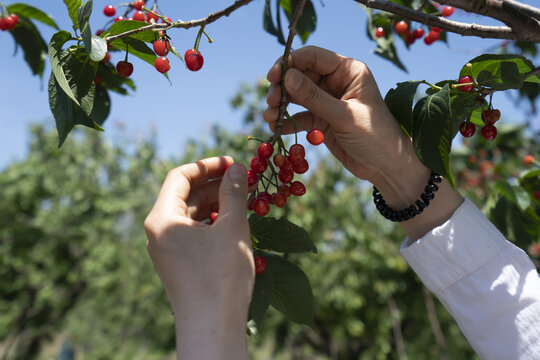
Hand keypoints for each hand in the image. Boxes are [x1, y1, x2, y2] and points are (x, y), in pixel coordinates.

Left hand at [144, 156, 251, 359]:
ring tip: (244, 199)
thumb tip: (238, 168)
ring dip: (215, 203)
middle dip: (214, 185)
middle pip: (184, 195)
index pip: (180, 176)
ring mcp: (166, 250)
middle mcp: (158, 232)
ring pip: (190, 214)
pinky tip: (234, 222)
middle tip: (244, 180)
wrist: (211, 328)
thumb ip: (234, 193)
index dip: (207, 166)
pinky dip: (212, 222)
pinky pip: (193, 233)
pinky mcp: (177, 264)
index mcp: (162, 218)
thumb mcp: (232, 228)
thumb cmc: (221, 276)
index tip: (232, 163)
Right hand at [264, 45, 416, 183]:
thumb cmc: (375, 136)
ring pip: (296, 95)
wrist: (386, 167)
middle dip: (282, 86)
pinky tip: (276, 127)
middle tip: (271, 101)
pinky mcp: (322, 120)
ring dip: (280, 104)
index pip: (313, 57)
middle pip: (300, 75)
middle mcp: (337, 82)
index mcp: (348, 71)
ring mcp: (328, 101)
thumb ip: (314, 97)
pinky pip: (299, 115)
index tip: (273, 76)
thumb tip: (286, 77)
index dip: (290, 62)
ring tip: (270, 116)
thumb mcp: (344, 115)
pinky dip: (287, 120)